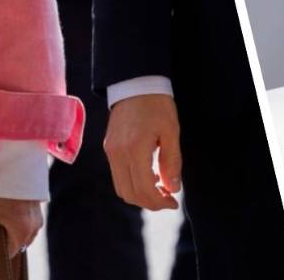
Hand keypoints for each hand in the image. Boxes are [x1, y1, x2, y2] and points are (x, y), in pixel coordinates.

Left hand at [0, 194, 42, 257]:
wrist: (14, 158)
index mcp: (22, 232)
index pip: (6, 252)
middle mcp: (35, 226)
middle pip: (14, 242)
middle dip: (1, 233)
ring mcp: (39, 216)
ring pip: (20, 231)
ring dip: (9, 224)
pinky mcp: (39, 205)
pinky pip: (25, 219)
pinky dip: (16, 215)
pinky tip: (6, 200)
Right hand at [104, 93, 181, 209]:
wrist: (135, 82)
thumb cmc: (157, 104)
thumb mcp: (171, 131)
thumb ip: (172, 162)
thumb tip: (173, 189)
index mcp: (135, 148)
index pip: (144, 189)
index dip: (160, 202)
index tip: (174, 202)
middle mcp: (118, 153)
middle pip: (130, 194)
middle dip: (150, 202)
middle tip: (168, 198)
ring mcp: (110, 150)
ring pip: (121, 188)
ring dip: (140, 195)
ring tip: (159, 188)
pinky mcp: (109, 147)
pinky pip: (118, 175)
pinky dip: (132, 183)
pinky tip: (147, 176)